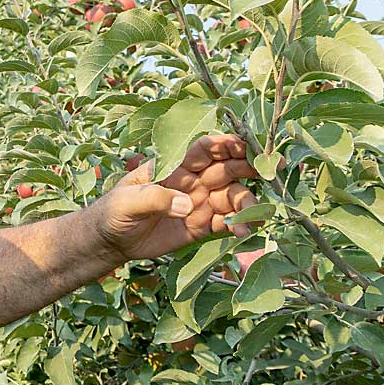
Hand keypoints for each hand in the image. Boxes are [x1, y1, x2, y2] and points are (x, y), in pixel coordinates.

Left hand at [90, 134, 258, 260]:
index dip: (225, 143)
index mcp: (174, 165)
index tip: (245, 144)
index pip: (204, 148)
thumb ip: (155, 198)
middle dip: (250, 166)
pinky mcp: (202, 226)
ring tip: (257, 215)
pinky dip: (240, 226)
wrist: (110, 240)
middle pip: (227, 168)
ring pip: (233, 196)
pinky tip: (247, 232)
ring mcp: (200, 202)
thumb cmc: (114, 210)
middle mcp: (192, 180)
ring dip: (248, 202)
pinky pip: (227, 223)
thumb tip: (187, 204)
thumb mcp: (128, 201)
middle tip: (272, 170)